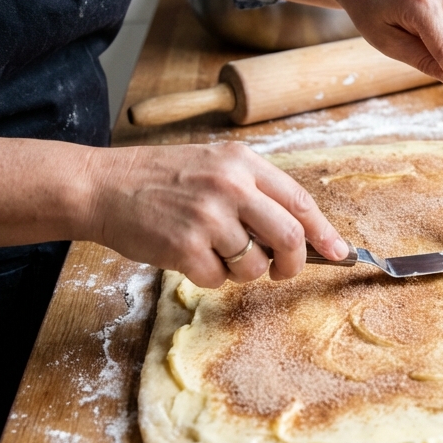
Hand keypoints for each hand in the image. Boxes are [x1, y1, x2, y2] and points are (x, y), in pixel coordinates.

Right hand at [84, 142, 348, 287]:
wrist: (103, 186)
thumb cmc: (160, 179)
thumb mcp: (213, 164)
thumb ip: (253, 190)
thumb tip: (300, 232)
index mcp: (242, 162)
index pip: (300, 200)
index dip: (324, 232)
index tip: (339, 252)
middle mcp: (231, 186)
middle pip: (290, 236)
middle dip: (294, 263)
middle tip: (283, 271)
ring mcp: (208, 218)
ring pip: (255, 265)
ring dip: (244, 272)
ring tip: (218, 254)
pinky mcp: (186, 248)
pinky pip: (219, 280)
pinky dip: (210, 278)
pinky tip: (190, 257)